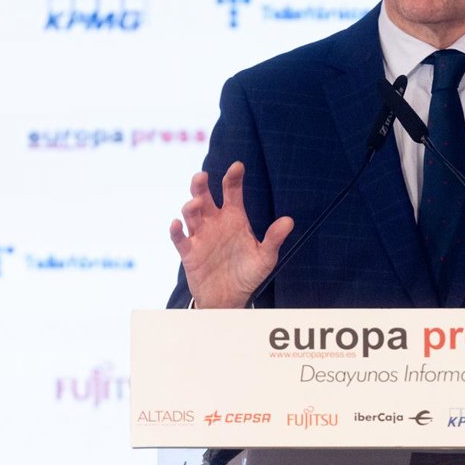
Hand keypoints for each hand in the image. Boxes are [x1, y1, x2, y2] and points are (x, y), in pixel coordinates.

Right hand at [169, 162, 293, 308]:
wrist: (230, 299)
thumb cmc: (247, 274)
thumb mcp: (265, 258)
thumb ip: (274, 239)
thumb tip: (289, 221)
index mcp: (234, 217)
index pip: (232, 191)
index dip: (233, 177)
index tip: (237, 166)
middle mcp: (215, 222)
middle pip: (205, 196)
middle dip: (201, 185)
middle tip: (203, 175)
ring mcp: (200, 235)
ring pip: (191, 214)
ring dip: (191, 206)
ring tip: (196, 203)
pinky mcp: (189, 252)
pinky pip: (179, 238)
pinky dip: (176, 230)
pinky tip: (177, 223)